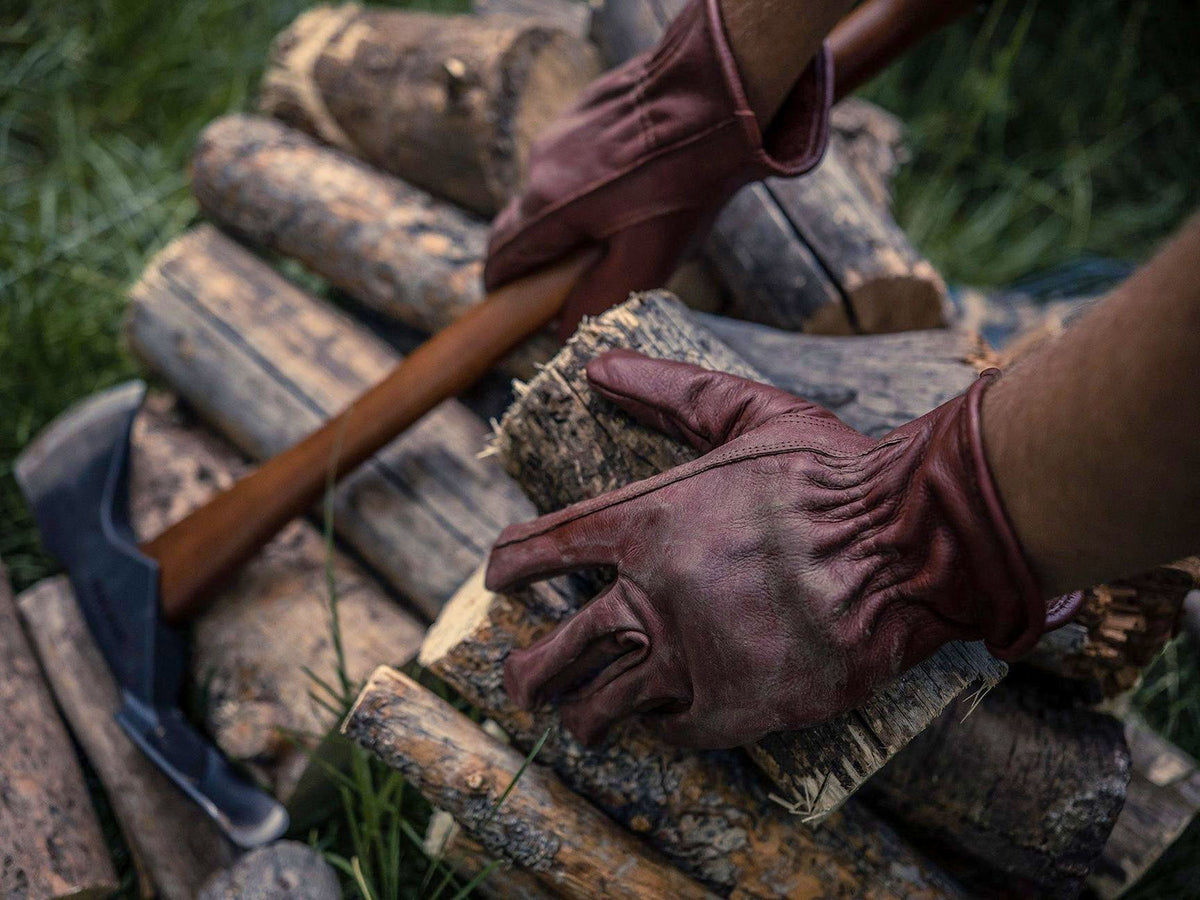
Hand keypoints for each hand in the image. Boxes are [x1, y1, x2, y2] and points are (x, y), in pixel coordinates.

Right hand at [484, 0, 830, 338]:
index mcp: (548, 208)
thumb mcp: (647, 260)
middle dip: (538, 252)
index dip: (503, 286)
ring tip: (621, 220)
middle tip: (570, 271)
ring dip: (572, 211)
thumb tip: (564, 332)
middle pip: (522, 221)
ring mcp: (561, 131)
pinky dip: (592, 175)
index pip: (501, 257)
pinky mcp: (584, 107)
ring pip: (551, 186)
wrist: (715, 91)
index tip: (511, 302)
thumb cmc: (684, 181)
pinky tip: (634, 178)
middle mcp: (541, 166)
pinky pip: (575, 154)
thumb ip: (598, 300)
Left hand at [486, 350, 1078, 748]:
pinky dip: (658, 725)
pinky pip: (671, 729)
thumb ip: (669, 390)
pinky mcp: (736, 706)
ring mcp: (690, 657)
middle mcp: (651, 596)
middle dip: (525, 673)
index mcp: (643, 522)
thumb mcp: (747, 411)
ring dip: (581, 715)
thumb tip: (598, 363)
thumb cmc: (829, 473)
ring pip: (602, 706)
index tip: (501, 577)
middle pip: (555, 653)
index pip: (541, 550)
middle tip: (517, 683)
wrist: (908, 541)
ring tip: (577, 720)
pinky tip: (659, 719)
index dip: (509, 566)